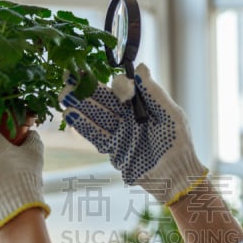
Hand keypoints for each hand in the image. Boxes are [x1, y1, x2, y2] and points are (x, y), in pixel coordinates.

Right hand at [60, 63, 207, 204]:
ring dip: (80, 105)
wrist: (176, 176)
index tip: (113, 83)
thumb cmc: (179, 144)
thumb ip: (154, 93)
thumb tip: (140, 67)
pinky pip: (96, 136)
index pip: (122, 89)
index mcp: (142, 105)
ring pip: (96, 116)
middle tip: (68, 76)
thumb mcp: (170, 115)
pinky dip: (84, 126)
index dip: (114, 84)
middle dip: (86, 89)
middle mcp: (127, 117)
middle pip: (103, 100)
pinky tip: (70, 115)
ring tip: (63, 94)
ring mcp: (119, 133)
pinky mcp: (113, 150)